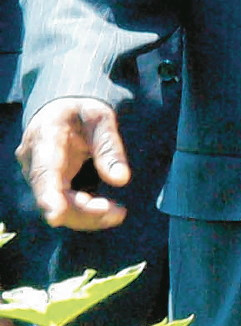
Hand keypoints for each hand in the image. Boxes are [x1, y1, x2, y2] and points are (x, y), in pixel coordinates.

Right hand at [14, 98, 130, 231]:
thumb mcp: (101, 118)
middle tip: (119, 213)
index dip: (49, 196)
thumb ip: (109, 147)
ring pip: (56, 206)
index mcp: (45, 138)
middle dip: (84, 212)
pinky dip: (84, 212)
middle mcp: (34, 161)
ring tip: (118, 213)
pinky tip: (107, 210)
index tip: (56, 215)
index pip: (44, 171)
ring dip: (87, 216)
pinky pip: (62, 205)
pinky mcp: (45, 185)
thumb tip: (120, 180)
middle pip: (52, 196)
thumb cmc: (82, 112)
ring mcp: (37, 175)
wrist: (61, 109)